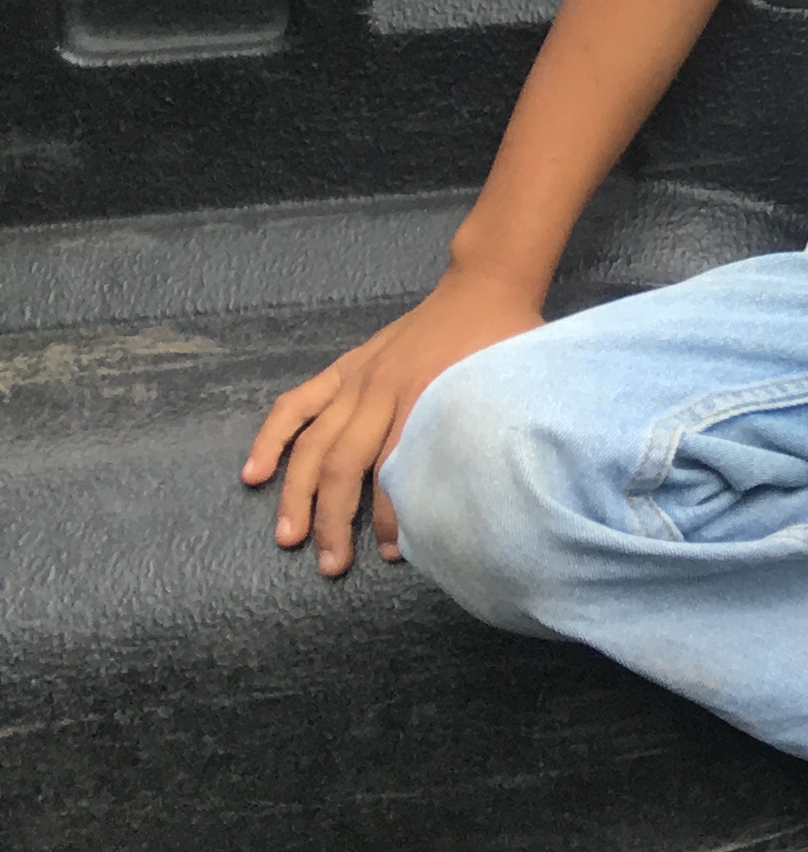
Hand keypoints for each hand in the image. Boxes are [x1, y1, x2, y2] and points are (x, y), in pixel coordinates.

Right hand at [240, 268, 544, 576]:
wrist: (483, 286)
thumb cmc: (503, 342)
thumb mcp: (508, 387)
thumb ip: (489, 433)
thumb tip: (488, 489)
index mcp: (426, 398)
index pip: (396, 470)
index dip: (392, 517)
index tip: (397, 552)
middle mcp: (382, 392)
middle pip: (346, 466)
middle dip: (335, 520)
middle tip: (332, 564)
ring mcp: (357, 380)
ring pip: (315, 444)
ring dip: (297, 494)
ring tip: (289, 538)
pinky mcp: (344, 368)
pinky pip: (297, 404)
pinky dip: (272, 438)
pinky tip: (255, 474)